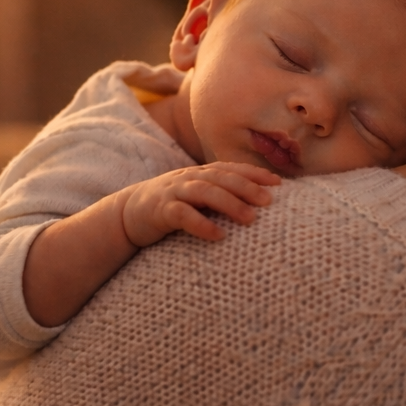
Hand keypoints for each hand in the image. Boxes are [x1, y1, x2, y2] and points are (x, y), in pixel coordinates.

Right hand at [118, 162, 280, 246]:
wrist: (127, 215)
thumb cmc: (171, 207)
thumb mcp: (196, 197)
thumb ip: (219, 195)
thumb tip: (257, 204)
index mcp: (200, 174)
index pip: (230, 169)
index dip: (254, 173)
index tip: (278, 183)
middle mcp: (188, 178)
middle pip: (221, 178)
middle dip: (247, 187)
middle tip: (269, 201)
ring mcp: (174, 193)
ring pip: (205, 192)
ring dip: (230, 204)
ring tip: (250, 219)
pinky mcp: (160, 211)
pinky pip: (182, 215)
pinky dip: (201, 224)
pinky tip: (218, 236)